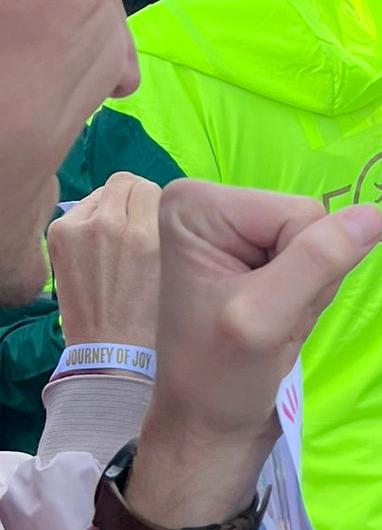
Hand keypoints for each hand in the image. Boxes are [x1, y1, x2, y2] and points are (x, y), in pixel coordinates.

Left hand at [46, 174, 160, 346]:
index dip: (157, 203)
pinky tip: (97, 250)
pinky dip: (89, 222)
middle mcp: (111, 225)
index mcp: (146, 235)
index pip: (151, 187)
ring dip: (110, 209)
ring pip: (101, 194)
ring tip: (115, 243)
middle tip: (137, 226)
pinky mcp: (59, 235)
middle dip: (133, 199)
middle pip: (124, 182)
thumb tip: (152, 200)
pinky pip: (80, 211)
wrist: (112, 347)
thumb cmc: (152, 314)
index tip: (158, 223)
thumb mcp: (174, 268)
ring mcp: (80, 229)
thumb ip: (165, 228)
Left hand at [127, 180, 381, 529]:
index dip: (302, 264)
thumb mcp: (268, 318)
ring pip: (319, 240)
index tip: (267, 306)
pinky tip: (278, 317)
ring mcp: (234, 227)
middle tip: (273, 317)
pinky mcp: (253, 251)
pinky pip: (315, 256)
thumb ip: (318, 261)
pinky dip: (308, 294)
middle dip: (307, 274)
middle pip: (310, 220)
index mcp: (197, 204)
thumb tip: (375, 213)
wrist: (209, 422)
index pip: (301, 212)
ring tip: (274, 320)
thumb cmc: (223, 377)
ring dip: (309, 288)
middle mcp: (212, 204)